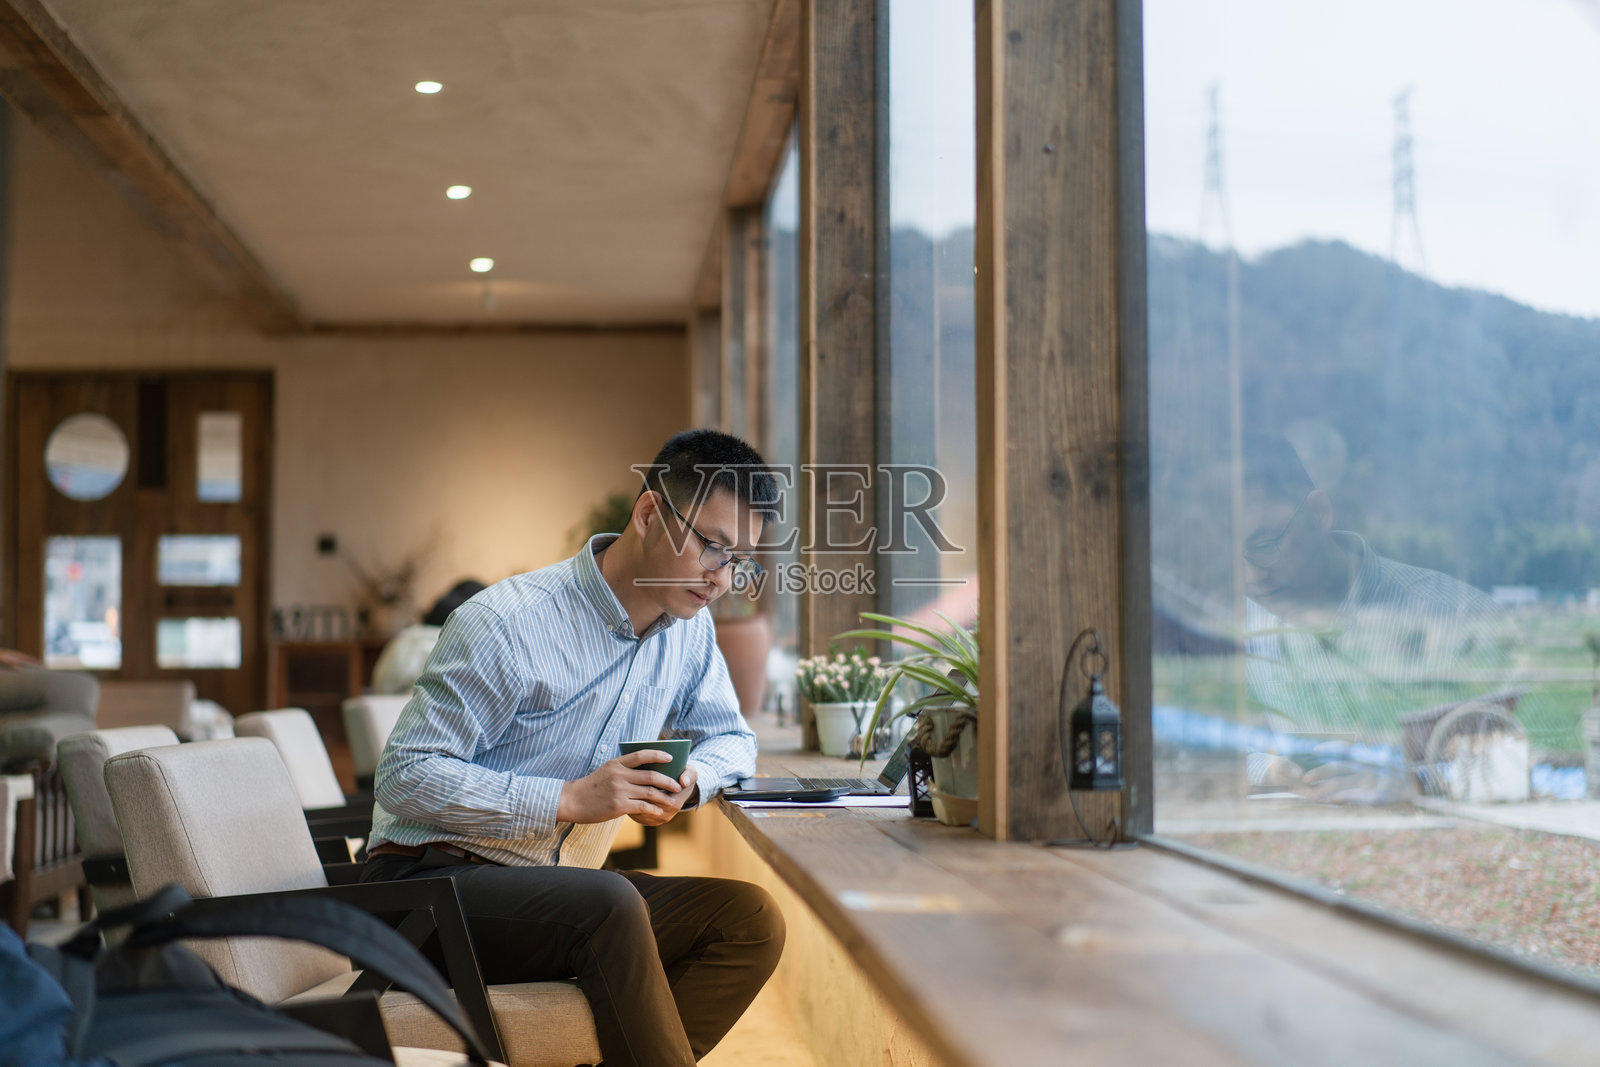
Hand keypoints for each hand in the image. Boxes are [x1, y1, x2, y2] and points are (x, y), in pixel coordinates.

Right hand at [557, 751, 692, 824]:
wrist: (573, 801)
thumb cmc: (592, 786)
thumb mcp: (607, 770)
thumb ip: (624, 769)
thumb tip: (646, 770)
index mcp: (617, 763)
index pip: (641, 755)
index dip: (658, 755)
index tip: (670, 758)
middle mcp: (620, 775)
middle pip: (652, 776)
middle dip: (668, 781)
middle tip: (677, 785)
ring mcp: (619, 791)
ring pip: (650, 792)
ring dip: (664, 796)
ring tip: (672, 800)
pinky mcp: (619, 806)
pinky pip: (642, 807)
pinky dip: (653, 809)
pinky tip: (659, 812)